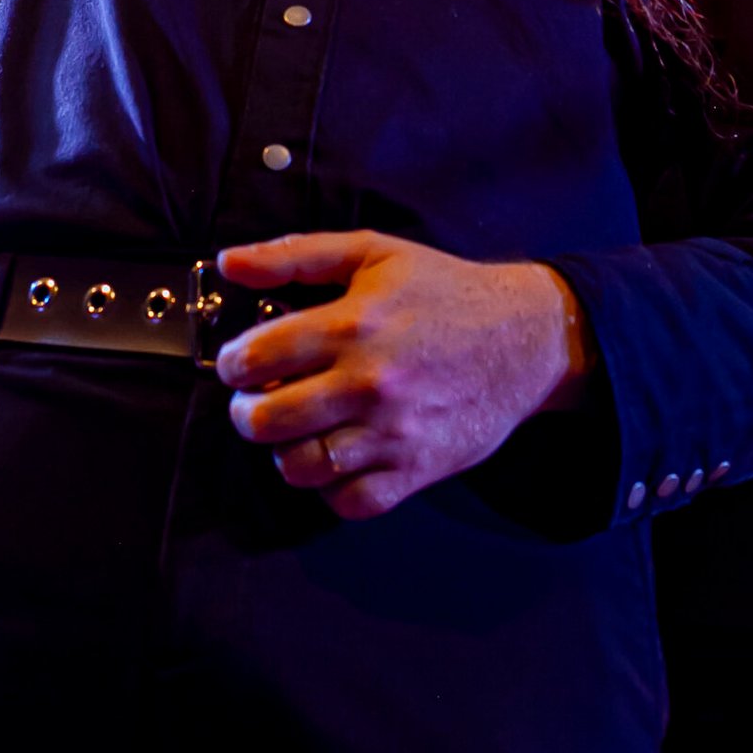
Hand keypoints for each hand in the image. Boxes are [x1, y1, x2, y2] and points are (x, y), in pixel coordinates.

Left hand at [215, 228, 594, 520]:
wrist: (522, 338)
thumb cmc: (442, 289)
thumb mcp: (371, 251)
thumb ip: (294, 255)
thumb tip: (229, 261)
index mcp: (352, 324)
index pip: (256, 358)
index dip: (231, 363)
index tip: (239, 363)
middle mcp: (368, 383)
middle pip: (266, 421)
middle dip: (246, 411)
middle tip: (258, 399)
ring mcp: (392, 432)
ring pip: (299, 468)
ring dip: (284, 451)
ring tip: (295, 428)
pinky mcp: (415, 469)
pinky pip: (348, 502)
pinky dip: (330, 487)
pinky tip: (335, 456)